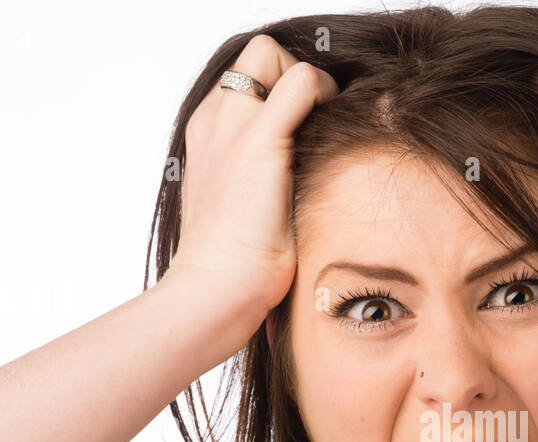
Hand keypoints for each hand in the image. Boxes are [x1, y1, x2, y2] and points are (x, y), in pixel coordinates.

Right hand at [165, 35, 337, 324]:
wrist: (216, 290)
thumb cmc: (236, 265)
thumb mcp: (242, 207)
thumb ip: (259, 176)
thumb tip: (296, 174)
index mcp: (206, 135)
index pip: (245, 79)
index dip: (279, 92)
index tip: (304, 129)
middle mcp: (213, 120)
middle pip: (257, 56)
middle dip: (293, 77)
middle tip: (317, 124)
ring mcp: (232, 126)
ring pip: (273, 55)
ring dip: (310, 85)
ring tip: (323, 133)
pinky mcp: (259, 140)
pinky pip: (301, 80)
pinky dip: (324, 94)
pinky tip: (332, 136)